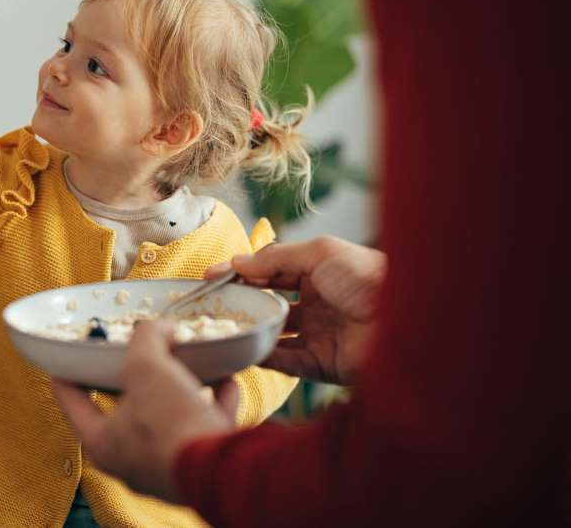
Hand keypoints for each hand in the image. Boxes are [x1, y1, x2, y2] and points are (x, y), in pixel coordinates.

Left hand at [51, 319, 238, 502]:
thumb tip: (159, 326)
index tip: (72, 355)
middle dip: (138, 379)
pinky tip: (226, 384)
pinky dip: (215, 405)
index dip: (69, 371)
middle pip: (126, 409)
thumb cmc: (170, 425)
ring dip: (182, 389)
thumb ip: (146, 339)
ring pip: (169, 419)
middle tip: (142, 355)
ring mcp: (166, 467)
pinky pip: (203, 429)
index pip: (71, 399)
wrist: (220, 472)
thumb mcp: (147, 367)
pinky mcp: (199, 469)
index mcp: (102, 441)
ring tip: (190, 364)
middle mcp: (130, 459)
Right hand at [208, 236, 385, 384]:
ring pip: (274, 334)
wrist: (407, 320)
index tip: (210, 276)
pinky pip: (285, 362)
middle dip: (241, 302)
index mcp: (317, 273)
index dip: (242, 272)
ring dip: (250, 330)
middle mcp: (316, 304)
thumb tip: (238, 261)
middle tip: (210, 303)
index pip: (270, 272)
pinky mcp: (321, 365)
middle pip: (268, 304)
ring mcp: (317, 335)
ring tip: (222, 327)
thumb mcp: (319, 253)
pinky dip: (265, 356)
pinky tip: (245, 348)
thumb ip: (276, 258)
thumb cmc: (368, 277)